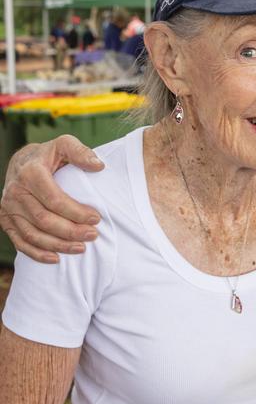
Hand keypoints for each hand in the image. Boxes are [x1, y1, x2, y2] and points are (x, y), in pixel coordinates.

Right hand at [0, 136, 103, 262]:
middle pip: (45, 220)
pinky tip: (56, 258)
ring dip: (58, 245)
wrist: (21, 161)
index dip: (76, 212)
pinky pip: (20, 241)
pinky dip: (37, 253)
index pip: (54, 200)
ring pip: (33, 234)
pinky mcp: (6, 220)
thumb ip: (80, 152)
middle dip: (71, 231)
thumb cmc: (48, 155)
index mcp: (30, 173)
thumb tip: (98, 166)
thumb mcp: (64, 144)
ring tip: (81, 248)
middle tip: (93, 235)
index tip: (96, 218)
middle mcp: (16, 192)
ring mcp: (9, 208)